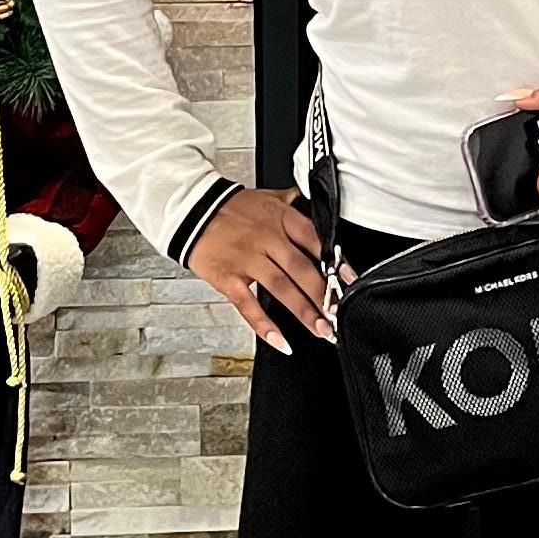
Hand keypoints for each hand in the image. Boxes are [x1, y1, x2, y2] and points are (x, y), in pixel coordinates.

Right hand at [188, 188, 338, 353]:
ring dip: (304, 311)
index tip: (348, 281)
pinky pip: (248, 305)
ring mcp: (247, 259)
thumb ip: (292, 203)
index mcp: (281, 218)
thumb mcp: (268, 196)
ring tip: (321, 330)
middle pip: (301, 269)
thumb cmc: (231, 207)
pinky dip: (265, 326)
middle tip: (338, 313)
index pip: (315, 241)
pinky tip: (281, 341)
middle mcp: (267, 238)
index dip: (334, 263)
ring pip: (281, 288)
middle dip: (323, 294)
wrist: (190, 209)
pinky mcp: (228, 278)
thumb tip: (313, 203)